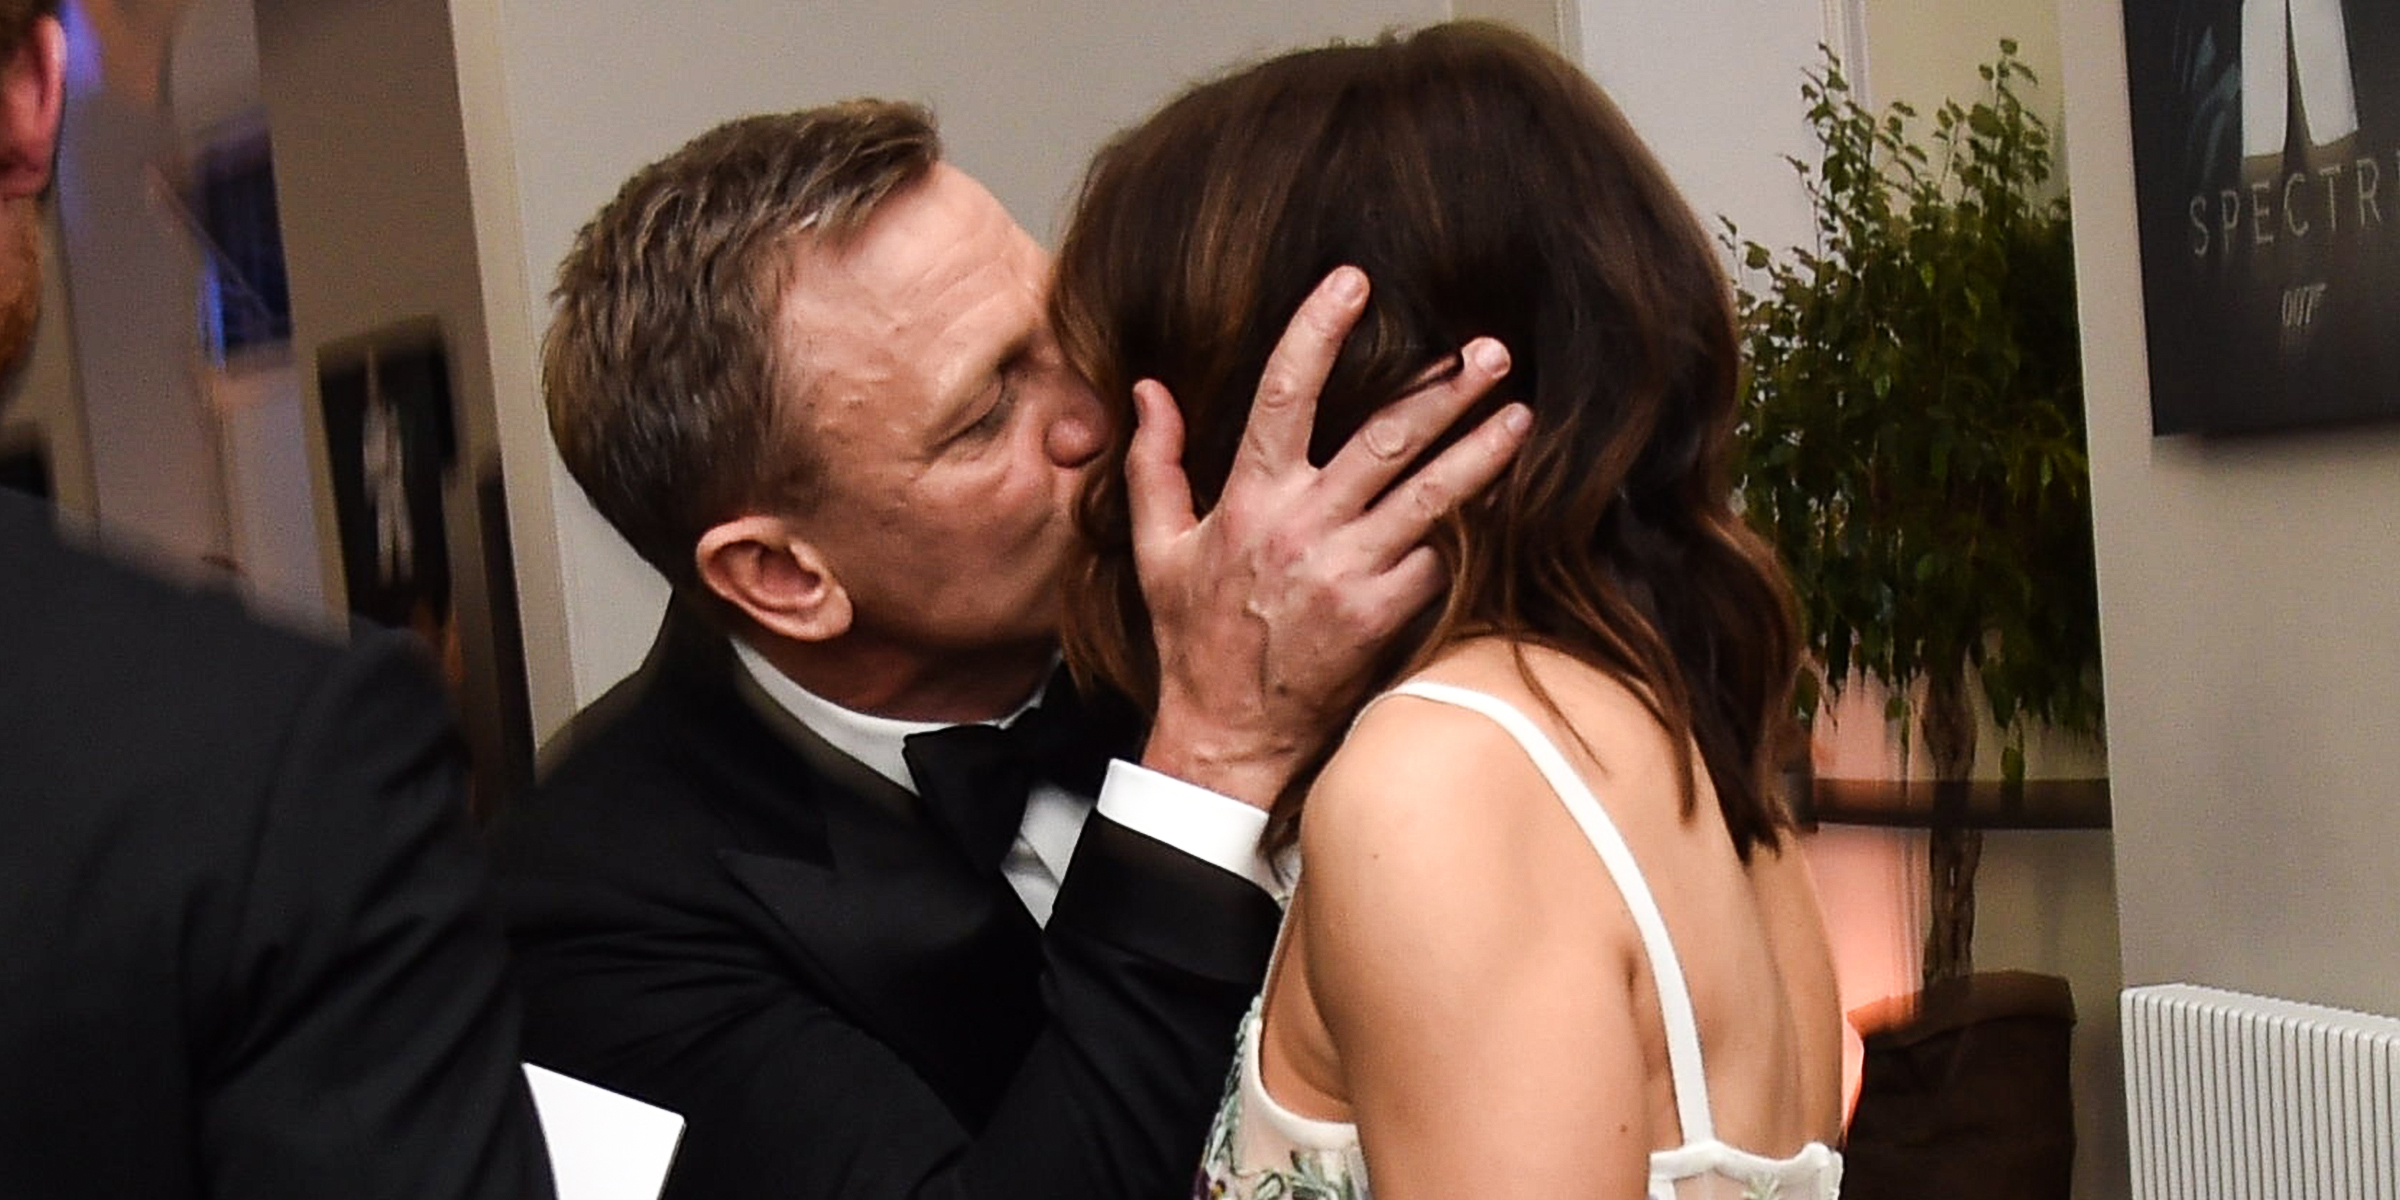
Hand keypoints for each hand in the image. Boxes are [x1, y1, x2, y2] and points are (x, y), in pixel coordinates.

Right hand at [1134, 266, 1529, 807]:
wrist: (1226, 735)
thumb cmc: (1193, 638)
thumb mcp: (1156, 548)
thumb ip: (1154, 464)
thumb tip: (1149, 388)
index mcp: (1249, 500)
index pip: (1283, 394)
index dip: (1317, 332)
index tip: (1352, 281)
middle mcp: (1303, 528)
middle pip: (1386, 436)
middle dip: (1442, 386)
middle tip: (1488, 347)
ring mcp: (1348, 572)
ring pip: (1429, 494)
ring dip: (1481, 450)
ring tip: (1520, 412)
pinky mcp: (1383, 616)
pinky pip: (1436, 560)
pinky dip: (1464, 534)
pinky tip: (1500, 506)